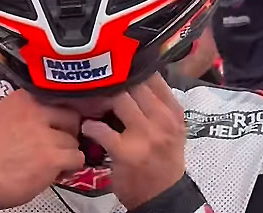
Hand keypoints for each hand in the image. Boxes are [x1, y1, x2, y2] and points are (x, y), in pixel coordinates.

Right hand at [0, 90, 83, 209]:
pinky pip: (76, 158)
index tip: (56, 122)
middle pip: (70, 116)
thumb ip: (20, 111)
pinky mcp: (52, 158)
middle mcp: (36, 112)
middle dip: (66, 130)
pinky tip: (58, 171)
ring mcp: (45, 135)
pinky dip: (71, 166)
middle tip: (57, 142)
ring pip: (73, 140)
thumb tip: (38, 115)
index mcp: (21, 99)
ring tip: (53, 161)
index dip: (57, 113)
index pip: (55, 97)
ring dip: (66, 151)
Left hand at [81, 73, 185, 209]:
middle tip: (98, 81)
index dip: (131, 67)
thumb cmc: (164, 158)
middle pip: (133, 84)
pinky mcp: (125, 152)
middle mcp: (162, 120)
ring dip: (100, 99)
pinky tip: (88, 127)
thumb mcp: (171, 128)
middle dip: (113, 81)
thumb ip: (157, 103)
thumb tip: (133, 74)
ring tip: (91, 101)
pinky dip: (91, 126)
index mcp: (173, 112)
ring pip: (118, 99)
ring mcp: (145, 136)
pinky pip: (102, 129)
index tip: (116, 66)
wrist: (163, 196)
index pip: (153, 76)